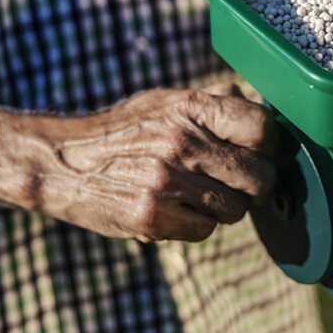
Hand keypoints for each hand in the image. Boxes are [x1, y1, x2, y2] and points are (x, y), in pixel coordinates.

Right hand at [29, 84, 277, 241]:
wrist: (62, 162)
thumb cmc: (125, 131)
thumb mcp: (166, 101)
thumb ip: (212, 102)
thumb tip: (255, 104)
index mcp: (190, 107)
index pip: (261, 127)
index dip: (270, 145)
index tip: (260, 153)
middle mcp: (182, 143)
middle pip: (260, 177)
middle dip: (255, 184)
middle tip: (239, 183)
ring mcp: (167, 182)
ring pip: (236, 209)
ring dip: (226, 207)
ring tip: (198, 194)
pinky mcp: (152, 217)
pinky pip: (206, 231)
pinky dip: (198, 224)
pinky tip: (177, 209)